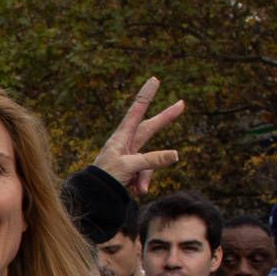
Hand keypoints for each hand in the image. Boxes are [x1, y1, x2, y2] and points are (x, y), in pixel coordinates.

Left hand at [91, 77, 186, 194]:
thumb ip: (152, 160)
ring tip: (136, 188)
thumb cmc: (106, 177)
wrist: (95, 195)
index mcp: (122, 136)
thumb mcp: (130, 166)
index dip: (146, 95)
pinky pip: (145, 175)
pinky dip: (141, 184)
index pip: (137, 111)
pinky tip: (134, 191)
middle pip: (150, 128)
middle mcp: (127, 143)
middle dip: (165, 118)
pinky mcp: (133, 169)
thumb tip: (176, 155)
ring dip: (145, 177)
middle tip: (181, 104)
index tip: (154, 80)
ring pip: (150, 163)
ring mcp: (131, 156)